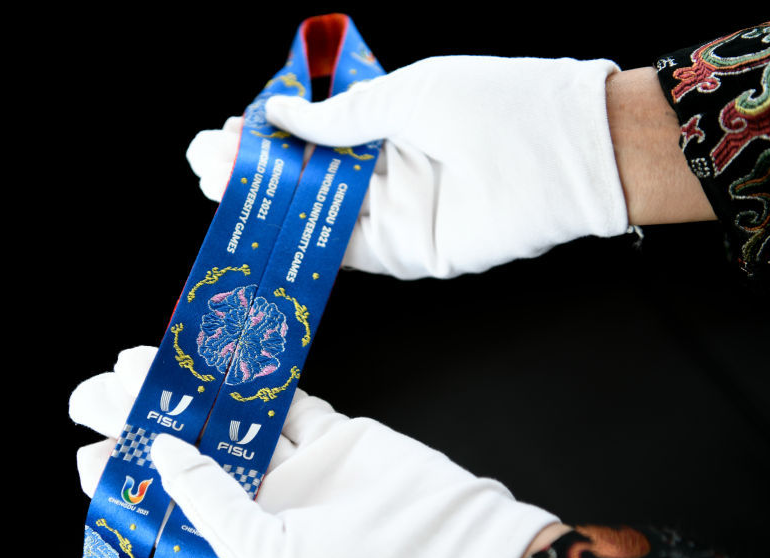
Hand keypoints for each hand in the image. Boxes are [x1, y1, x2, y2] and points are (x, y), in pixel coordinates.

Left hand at [73, 346, 559, 557]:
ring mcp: (299, 473)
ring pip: (231, 423)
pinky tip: (216, 354)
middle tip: (100, 391)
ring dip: (192, 392)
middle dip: (147, 423)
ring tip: (144, 361)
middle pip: (191, 460)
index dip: (127, 482)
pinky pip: (285, 402)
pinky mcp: (333, 438)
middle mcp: (262, 513)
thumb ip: (208, 500)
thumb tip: (160, 452)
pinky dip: (254, 378)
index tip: (91, 448)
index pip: (167, 515)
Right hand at [187, 56, 628, 278]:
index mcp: (390, 128)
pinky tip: (261, 216)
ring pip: (315, 212)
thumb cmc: (494, 104)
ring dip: (266, 202)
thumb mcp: (407, 95)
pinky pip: (342, 247)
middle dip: (255, 170)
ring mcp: (394, 214)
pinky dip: (300, 234)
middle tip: (205, 162)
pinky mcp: (403, 251)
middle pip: (307, 178)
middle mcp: (387, 173)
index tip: (227, 130)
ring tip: (217, 184)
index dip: (270, 135)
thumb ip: (342, 117)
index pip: (315, 136)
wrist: (563, 152)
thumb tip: (280, 113)